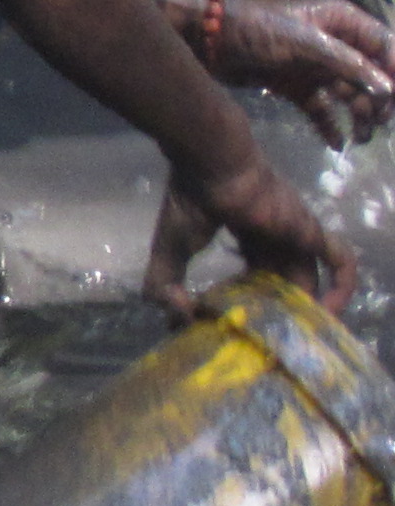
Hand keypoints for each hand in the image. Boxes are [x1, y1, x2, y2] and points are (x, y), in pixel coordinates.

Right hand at [142, 148, 359, 319]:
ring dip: (309, 308)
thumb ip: (163, 285)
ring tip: (294, 337)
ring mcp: (297, 236)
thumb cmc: (189, 201)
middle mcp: (277, 239)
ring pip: (314, 279)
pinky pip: (340, 263)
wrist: (210, 164)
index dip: (248, 304)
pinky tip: (326, 313)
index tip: (230, 326)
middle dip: (276, 312)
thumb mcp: (168, 251)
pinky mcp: (311, 233)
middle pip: (286, 283)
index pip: (257, 279)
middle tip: (267, 340)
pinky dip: (342, 288)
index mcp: (247, 239)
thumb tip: (175, 319)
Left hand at [211, 0, 394, 147]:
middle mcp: (334, 42)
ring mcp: (313, 65)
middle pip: (370, 74)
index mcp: (342, 21)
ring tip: (362, 139)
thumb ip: (349, 66)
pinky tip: (337, 143)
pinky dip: (329, 124)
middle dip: (378, 100)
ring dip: (357, 116)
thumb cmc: (256, 28)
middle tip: (379, 124)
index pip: (384, 45)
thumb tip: (388, 90)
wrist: (205, 37)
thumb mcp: (307, 43)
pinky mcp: (293, 84)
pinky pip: (320, 107)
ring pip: (347, 94)